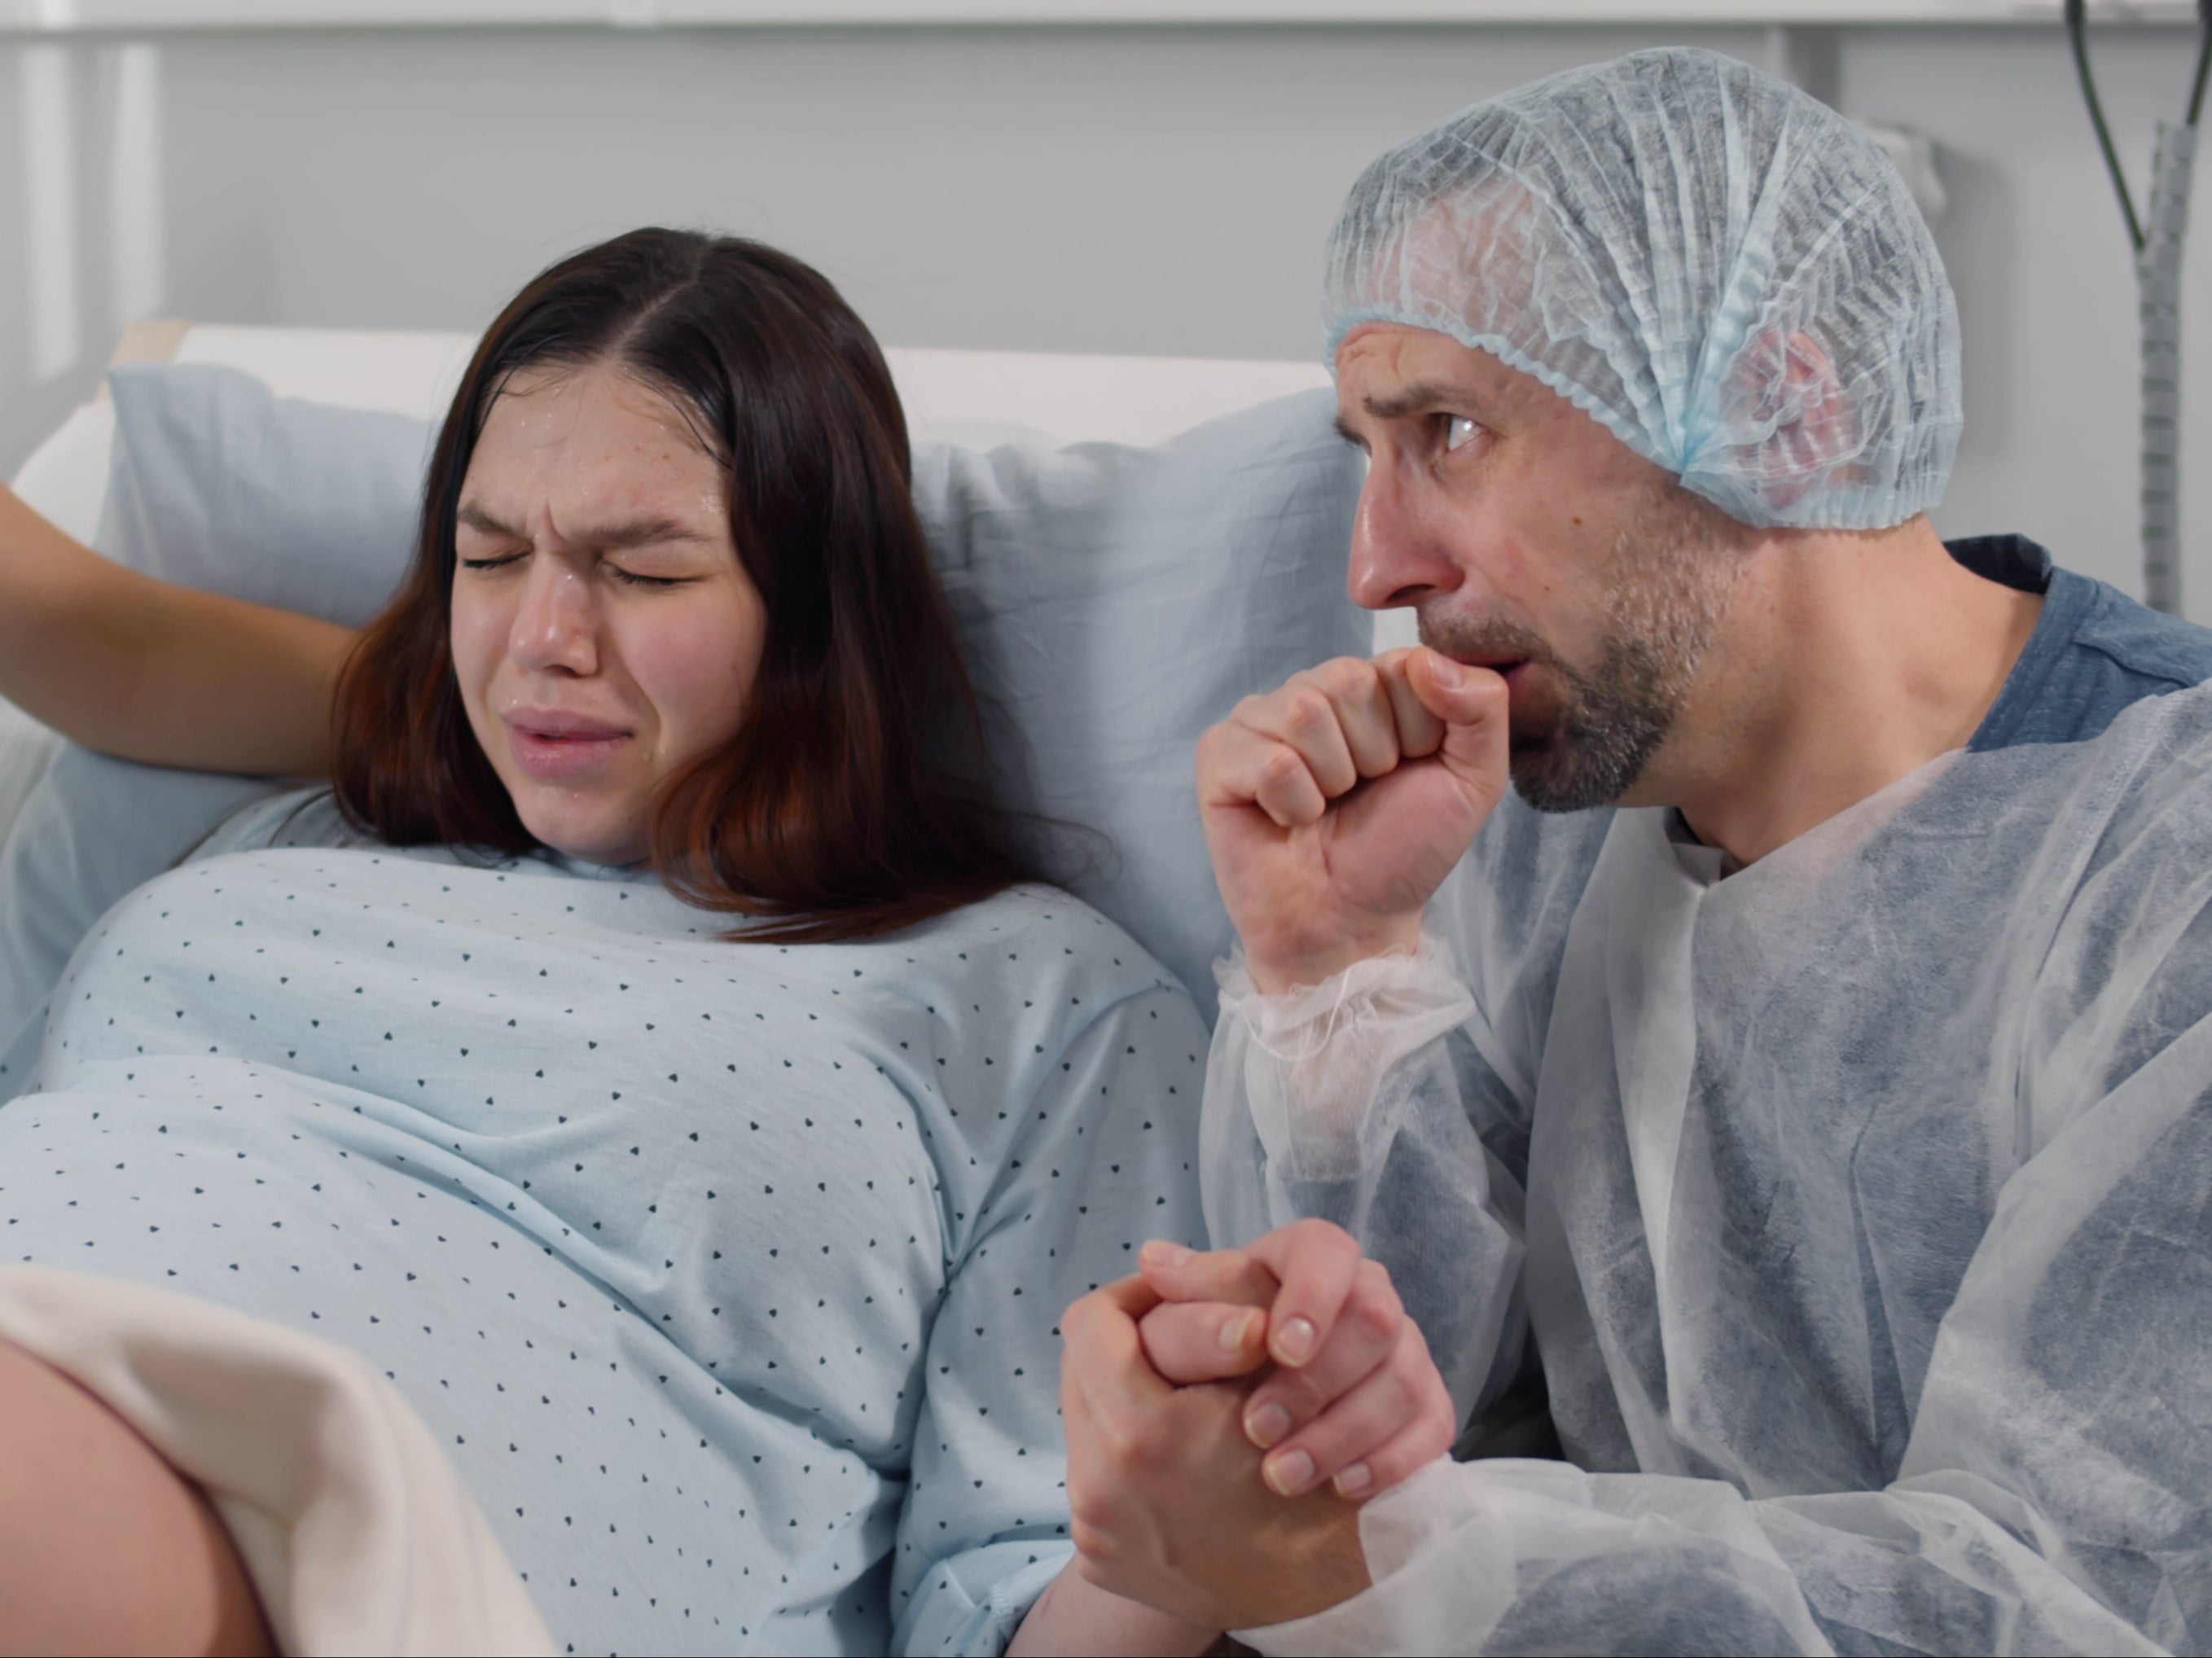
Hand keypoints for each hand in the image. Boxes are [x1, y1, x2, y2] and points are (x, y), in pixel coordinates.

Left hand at [1061, 1276, 1372, 1630]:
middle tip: (1180, 1347)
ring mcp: (1098, 1531)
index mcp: (1145, 1435)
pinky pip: (1093, 1474)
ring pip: (1085, 1419)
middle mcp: (1105, 1490)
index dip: (1138, 1296)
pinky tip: (1182, 1454)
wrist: (1335, 1592)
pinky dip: (1132, 1453)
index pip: (1093, 1322)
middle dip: (1129, 1348)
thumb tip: (1151, 1259)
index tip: (1174, 1297)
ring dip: (1130, 1400)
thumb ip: (1211, 1309)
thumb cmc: (1320, 1463)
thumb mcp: (1278, 1373)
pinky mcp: (1101, 1562)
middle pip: (1079, 1369)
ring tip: (1185, 1402)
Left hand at [1132, 1223, 1456, 1501]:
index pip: (1326, 1250)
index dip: (1312, 1294)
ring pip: (1404, 1380)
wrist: (1243, 1432)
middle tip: (1257, 1427)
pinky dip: (1388, 1462)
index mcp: (1304, 1262)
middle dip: (1317, 1381)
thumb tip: (1156, 1263)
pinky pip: (1433, 1429)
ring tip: (1282, 1474)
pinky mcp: (1425, 1408)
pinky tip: (1341, 1488)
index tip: (1280, 1347)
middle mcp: (1365, 1297)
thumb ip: (1181, 1302)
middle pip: (1376, 1317)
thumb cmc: (1214, 1364)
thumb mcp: (1186, 1329)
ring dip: (1342, 1433)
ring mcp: (1402, 1353)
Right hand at [1195, 647, 1507, 991]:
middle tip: (1360, 794)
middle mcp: (1313, 690)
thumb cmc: (1402, 851)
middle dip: (1372, 755)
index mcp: (1372, 685)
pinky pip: (1266, 760)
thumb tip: (1427, 658)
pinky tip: (1288, 820)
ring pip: (1303, 712)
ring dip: (1330, 781)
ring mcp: (1260, 718)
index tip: (1406, 772)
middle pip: (1347, 680)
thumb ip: (1483, 708)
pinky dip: (1292, 805)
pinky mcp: (1219, 754)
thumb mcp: (1473, 782)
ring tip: (1325, 807)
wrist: (1349, 922)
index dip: (1417, 730)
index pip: (1401, 663)